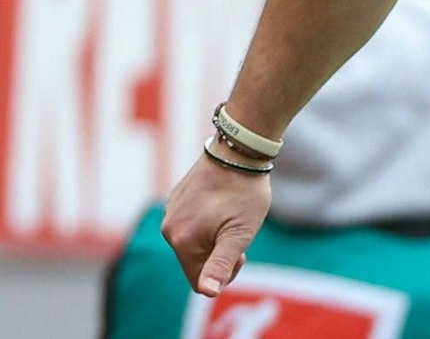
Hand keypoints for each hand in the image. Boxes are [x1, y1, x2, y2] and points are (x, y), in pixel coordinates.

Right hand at [160, 154, 271, 295]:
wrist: (238, 151)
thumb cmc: (244, 194)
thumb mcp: (240, 233)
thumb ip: (221, 265)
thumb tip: (207, 293)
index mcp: (182, 241)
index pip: (197, 281)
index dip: (223, 273)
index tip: (240, 251)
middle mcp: (169, 228)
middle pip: (195, 261)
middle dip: (218, 253)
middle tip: (237, 230)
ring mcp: (170, 212)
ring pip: (192, 241)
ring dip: (212, 236)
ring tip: (230, 214)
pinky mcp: (175, 198)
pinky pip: (189, 222)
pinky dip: (205, 220)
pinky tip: (220, 202)